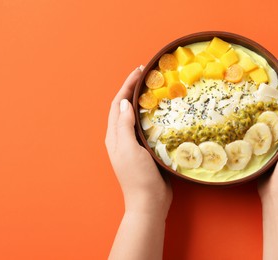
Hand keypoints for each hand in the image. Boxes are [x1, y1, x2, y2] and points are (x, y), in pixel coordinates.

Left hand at [105, 66, 171, 218]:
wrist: (149, 201)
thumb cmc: (137, 176)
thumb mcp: (128, 149)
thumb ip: (124, 125)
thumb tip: (123, 102)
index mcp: (114, 136)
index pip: (118, 104)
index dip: (126, 86)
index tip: (139, 71)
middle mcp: (122, 137)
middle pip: (126, 107)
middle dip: (134, 89)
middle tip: (148, 75)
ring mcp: (134, 143)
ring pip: (137, 116)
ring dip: (143, 100)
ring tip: (155, 88)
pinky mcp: (146, 149)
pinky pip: (147, 127)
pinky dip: (153, 115)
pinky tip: (163, 111)